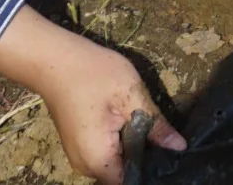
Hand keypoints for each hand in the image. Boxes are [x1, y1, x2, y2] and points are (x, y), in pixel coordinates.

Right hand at [0, 11, 182, 184]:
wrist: (53, 60)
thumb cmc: (92, 74)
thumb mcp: (131, 95)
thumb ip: (155, 125)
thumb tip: (179, 146)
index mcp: (98, 161)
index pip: (131, 180)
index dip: (152, 169)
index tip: (170, 154)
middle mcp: (85, 167)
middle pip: (122, 173)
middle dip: (145, 157)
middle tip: (165, 136)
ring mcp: (79, 156)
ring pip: (115, 163)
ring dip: (133, 148)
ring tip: (152, 128)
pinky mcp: (78, 144)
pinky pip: (104, 153)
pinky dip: (120, 142)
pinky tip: (133, 123)